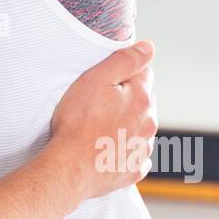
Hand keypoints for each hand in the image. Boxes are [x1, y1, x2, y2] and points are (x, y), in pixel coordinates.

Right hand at [48, 40, 157, 199]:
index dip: (123, 75)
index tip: (105, 82)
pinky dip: (124, 149)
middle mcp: (149, 124)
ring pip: (139, 128)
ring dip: (126, 124)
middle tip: (97, 105)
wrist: (70, 167)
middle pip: (143, 102)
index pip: (144, 74)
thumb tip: (149, 48)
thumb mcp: (97, 79)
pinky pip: (134, 154)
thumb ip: (126, 60)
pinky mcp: (133, 170)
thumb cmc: (77, 122)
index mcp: (142, 99)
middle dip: (126, 100)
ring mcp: (142, 149)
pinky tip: (106, 148)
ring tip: (98, 128)